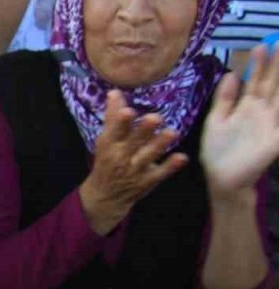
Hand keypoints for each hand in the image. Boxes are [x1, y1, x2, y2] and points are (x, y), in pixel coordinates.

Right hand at [79, 90, 188, 234]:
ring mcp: (135, 170)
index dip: (120, 122)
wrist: (105, 196)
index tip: (128, 111)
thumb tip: (114, 92)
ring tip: (173, 132)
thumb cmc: (107, 161)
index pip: (114, 131)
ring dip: (160, 145)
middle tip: (155, 118)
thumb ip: (112, 117)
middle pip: (133, 143)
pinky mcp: (147, 181)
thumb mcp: (105, 140)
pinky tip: (182, 157)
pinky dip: (170, 166)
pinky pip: (160, 173)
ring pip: (148, 156)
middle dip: (143, 131)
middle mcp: (121, 157)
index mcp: (110, 145)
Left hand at [202, 45, 278, 194]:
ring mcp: (271, 124)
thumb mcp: (216, 121)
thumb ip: (223, 99)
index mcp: (246, 107)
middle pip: (271, 84)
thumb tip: (231, 74)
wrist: (223, 179)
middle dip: (276, 65)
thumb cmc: (218, 152)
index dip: (259, 64)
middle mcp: (262, 112)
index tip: (262, 45)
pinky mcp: (275, 139)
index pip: (255, 81)